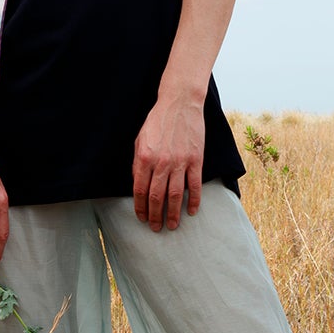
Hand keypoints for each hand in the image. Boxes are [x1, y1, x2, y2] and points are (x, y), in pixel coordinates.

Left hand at [132, 93, 204, 230]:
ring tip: (172, 226)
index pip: (139, 190)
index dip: (140, 208)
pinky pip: (194, 186)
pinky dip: (194, 201)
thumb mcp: (139, 140)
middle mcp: (161, 162)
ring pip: (175, 196)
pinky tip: (192, 211)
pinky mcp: (196, 160)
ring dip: (173, 214)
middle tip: (156, 228)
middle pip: (156, 197)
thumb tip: (138, 184)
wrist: (180, 104)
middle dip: (155, 216)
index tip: (142, 218)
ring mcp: (180, 162)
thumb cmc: (157, 121)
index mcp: (144, 158)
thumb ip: (138, 163)